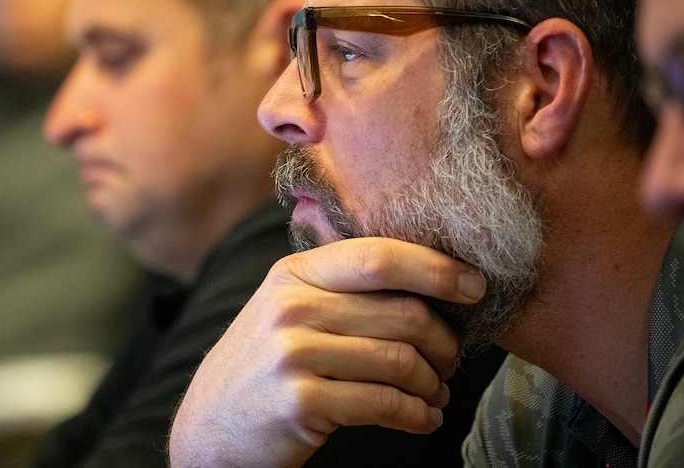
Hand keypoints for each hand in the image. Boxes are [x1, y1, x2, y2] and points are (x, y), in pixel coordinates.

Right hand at [168, 237, 485, 467]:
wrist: (209, 426)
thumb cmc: (263, 366)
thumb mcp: (286, 309)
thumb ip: (339, 288)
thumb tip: (427, 283)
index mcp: (293, 274)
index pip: (379, 257)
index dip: (436, 268)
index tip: (474, 284)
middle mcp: (291, 306)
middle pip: (402, 312)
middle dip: (444, 341)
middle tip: (450, 361)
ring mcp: (293, 353)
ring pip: (400, 360)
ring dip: (433, 383)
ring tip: (435, 394)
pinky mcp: (302, 401)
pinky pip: (385, 403)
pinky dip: (417, 414)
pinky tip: (421, 418)